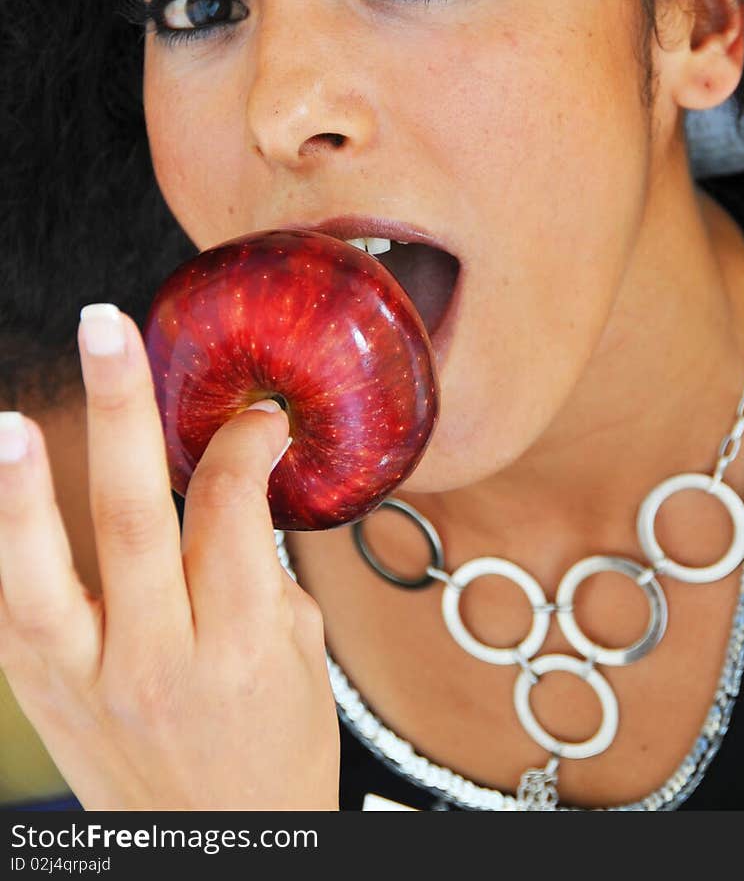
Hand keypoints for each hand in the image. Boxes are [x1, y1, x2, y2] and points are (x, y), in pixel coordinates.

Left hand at [0, 304, 339, 809]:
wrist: (220, 859)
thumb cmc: (273, 757)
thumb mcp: (302, 661)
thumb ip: (260, 570)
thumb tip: (234, 482)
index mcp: (242, 651)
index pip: (229, 513)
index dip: (242, 442)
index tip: (256, 414)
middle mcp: (159, 664)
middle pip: (132, 522)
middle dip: (120, 414)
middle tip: (105, 326)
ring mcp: (89, 684)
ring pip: (43, 580)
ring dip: (23, 494)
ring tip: (10, 421)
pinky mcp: (43, 698)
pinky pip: (10, 615)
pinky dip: (5, 544)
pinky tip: (1, 483)